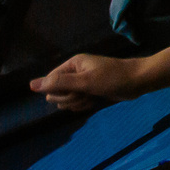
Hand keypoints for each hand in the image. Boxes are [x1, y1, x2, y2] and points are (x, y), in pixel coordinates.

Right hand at [28, 52, 142, 111]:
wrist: (138, 81)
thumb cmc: (113, 78)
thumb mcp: (85, 81)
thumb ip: (58, 83)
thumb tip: (31, 85)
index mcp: (71, 65)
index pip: (50, 82)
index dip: (58, 91)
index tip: (74, 91)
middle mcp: (74, 72)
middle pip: (56, 93)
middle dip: (68, 98)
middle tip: (85, 94)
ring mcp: (81, 83)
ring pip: (65, 100)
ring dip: (76, 103)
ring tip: (91, 97)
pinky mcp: (89, 92)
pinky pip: (76, 103)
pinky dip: (82, 105)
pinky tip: (93, 102)